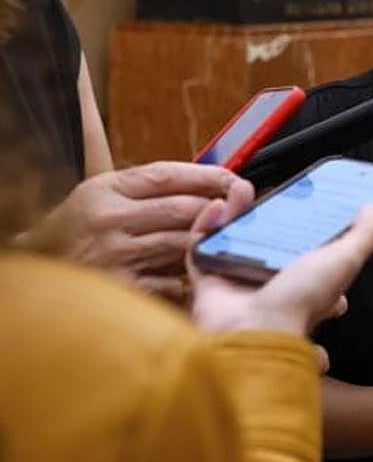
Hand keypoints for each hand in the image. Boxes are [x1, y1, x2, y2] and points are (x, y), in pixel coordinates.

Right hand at [14, 162, 243, 301]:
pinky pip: (172, 280)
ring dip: (209, 240)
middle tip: (245, 207)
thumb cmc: (78, 226)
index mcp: (106, 188)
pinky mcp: (121, 286)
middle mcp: (109, 218)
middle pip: (182, 208)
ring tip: (230, 236)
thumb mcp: (102, 191)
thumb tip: (209, 182)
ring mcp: (114, 254)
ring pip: (182, 242)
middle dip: (221, 207)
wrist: (37, 264)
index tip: (234, 178)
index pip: (168, 175)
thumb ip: (147, 186)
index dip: (209, 175)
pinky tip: (199, 271)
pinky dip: (189, 276)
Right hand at [188, 198, 372, 337]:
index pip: (311, 252)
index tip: (309, 205)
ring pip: (235, 240)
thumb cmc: (299, 303)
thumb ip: (362, 236)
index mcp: (307, 282)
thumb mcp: (344, 261)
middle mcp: (273, 284)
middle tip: (271, 195)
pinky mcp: (210, 284)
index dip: (311, 230)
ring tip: (243, 190)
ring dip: (238, 212)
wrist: (253, 331)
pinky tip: (219, 206)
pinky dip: (207, 225)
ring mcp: (240, 283)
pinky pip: (202, 249)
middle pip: (269, 241)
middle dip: (269, 215)